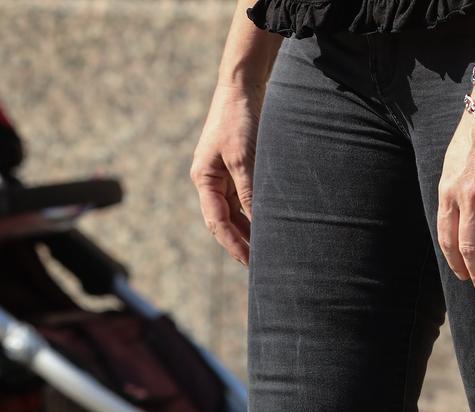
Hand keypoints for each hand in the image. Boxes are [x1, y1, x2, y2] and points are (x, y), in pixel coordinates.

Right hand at [191, 81, 263, 265]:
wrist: (241, 85)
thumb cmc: (238, 119)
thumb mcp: (244, 158)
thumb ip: (249, 191)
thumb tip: (259, 222)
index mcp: (204, 179)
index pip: (217, 222)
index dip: (234, 244)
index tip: (251, 262)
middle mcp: (211, 180)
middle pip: (224, 221)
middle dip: (241, 242)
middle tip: (261, 265)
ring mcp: (224, 174)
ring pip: (236, 210)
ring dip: (250, 228)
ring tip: (268, 248)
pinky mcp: (238, 166)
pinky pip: (245, 196)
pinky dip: (256, 211)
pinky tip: (270, 221)